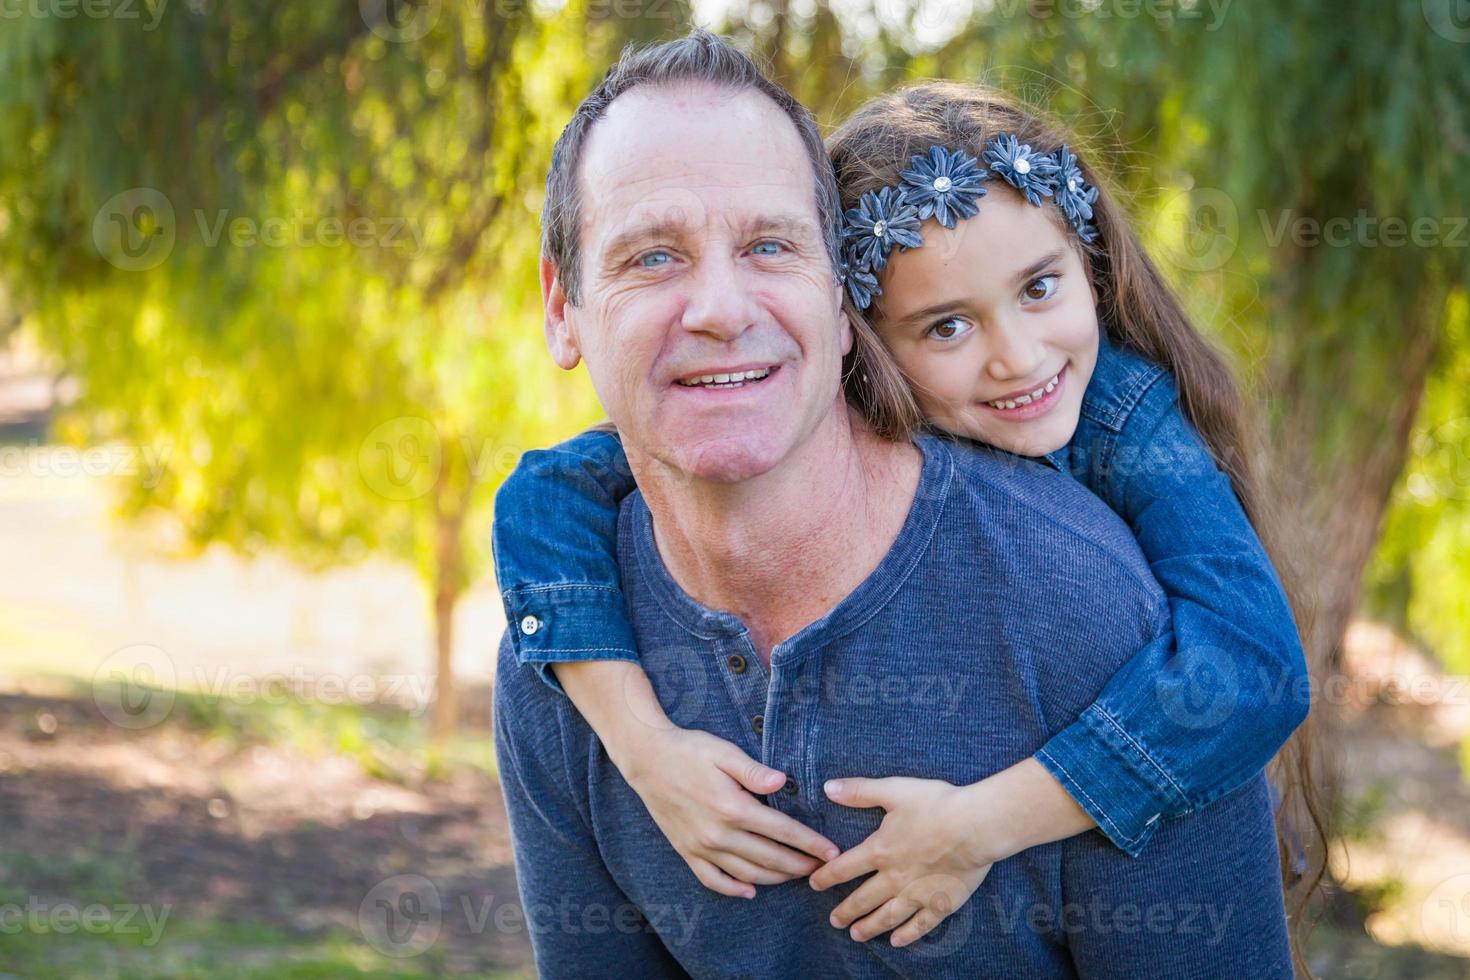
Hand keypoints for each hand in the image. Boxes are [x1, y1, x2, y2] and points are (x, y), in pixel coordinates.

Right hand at [623, 726, 840, 898]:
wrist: (646, 759)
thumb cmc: (688, 750)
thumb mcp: (724, 752)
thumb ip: (754, 771)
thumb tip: (783, 782)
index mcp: (733, 807)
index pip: (782, 831)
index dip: (810, 843)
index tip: (831, 851)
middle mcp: (718, 834)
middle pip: (770, 858)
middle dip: (800, 865)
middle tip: (822, 868)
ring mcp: (701, 847)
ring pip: (746, 873)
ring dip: (775, 878)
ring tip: (796, 876)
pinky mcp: (686, 852)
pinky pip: (713, 880)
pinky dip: (733, 889)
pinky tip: (750, 890)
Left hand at [810, 776, 995, 946]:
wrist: (976, 827)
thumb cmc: (937, 805)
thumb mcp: (894, 790)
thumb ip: (860, 791)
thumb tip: (828, 787)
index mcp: (880, 850)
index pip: (844, 867)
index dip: (826, 877)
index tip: (814, 884)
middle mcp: (894, 877)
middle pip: (863, 898)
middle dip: (846, 910)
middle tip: (834, 921)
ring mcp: (917, 893)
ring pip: (887, 916)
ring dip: (869, 926)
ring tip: (856, 935)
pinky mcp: (940, 903)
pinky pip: (920, 924)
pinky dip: (907, 935)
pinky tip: (897, 941)